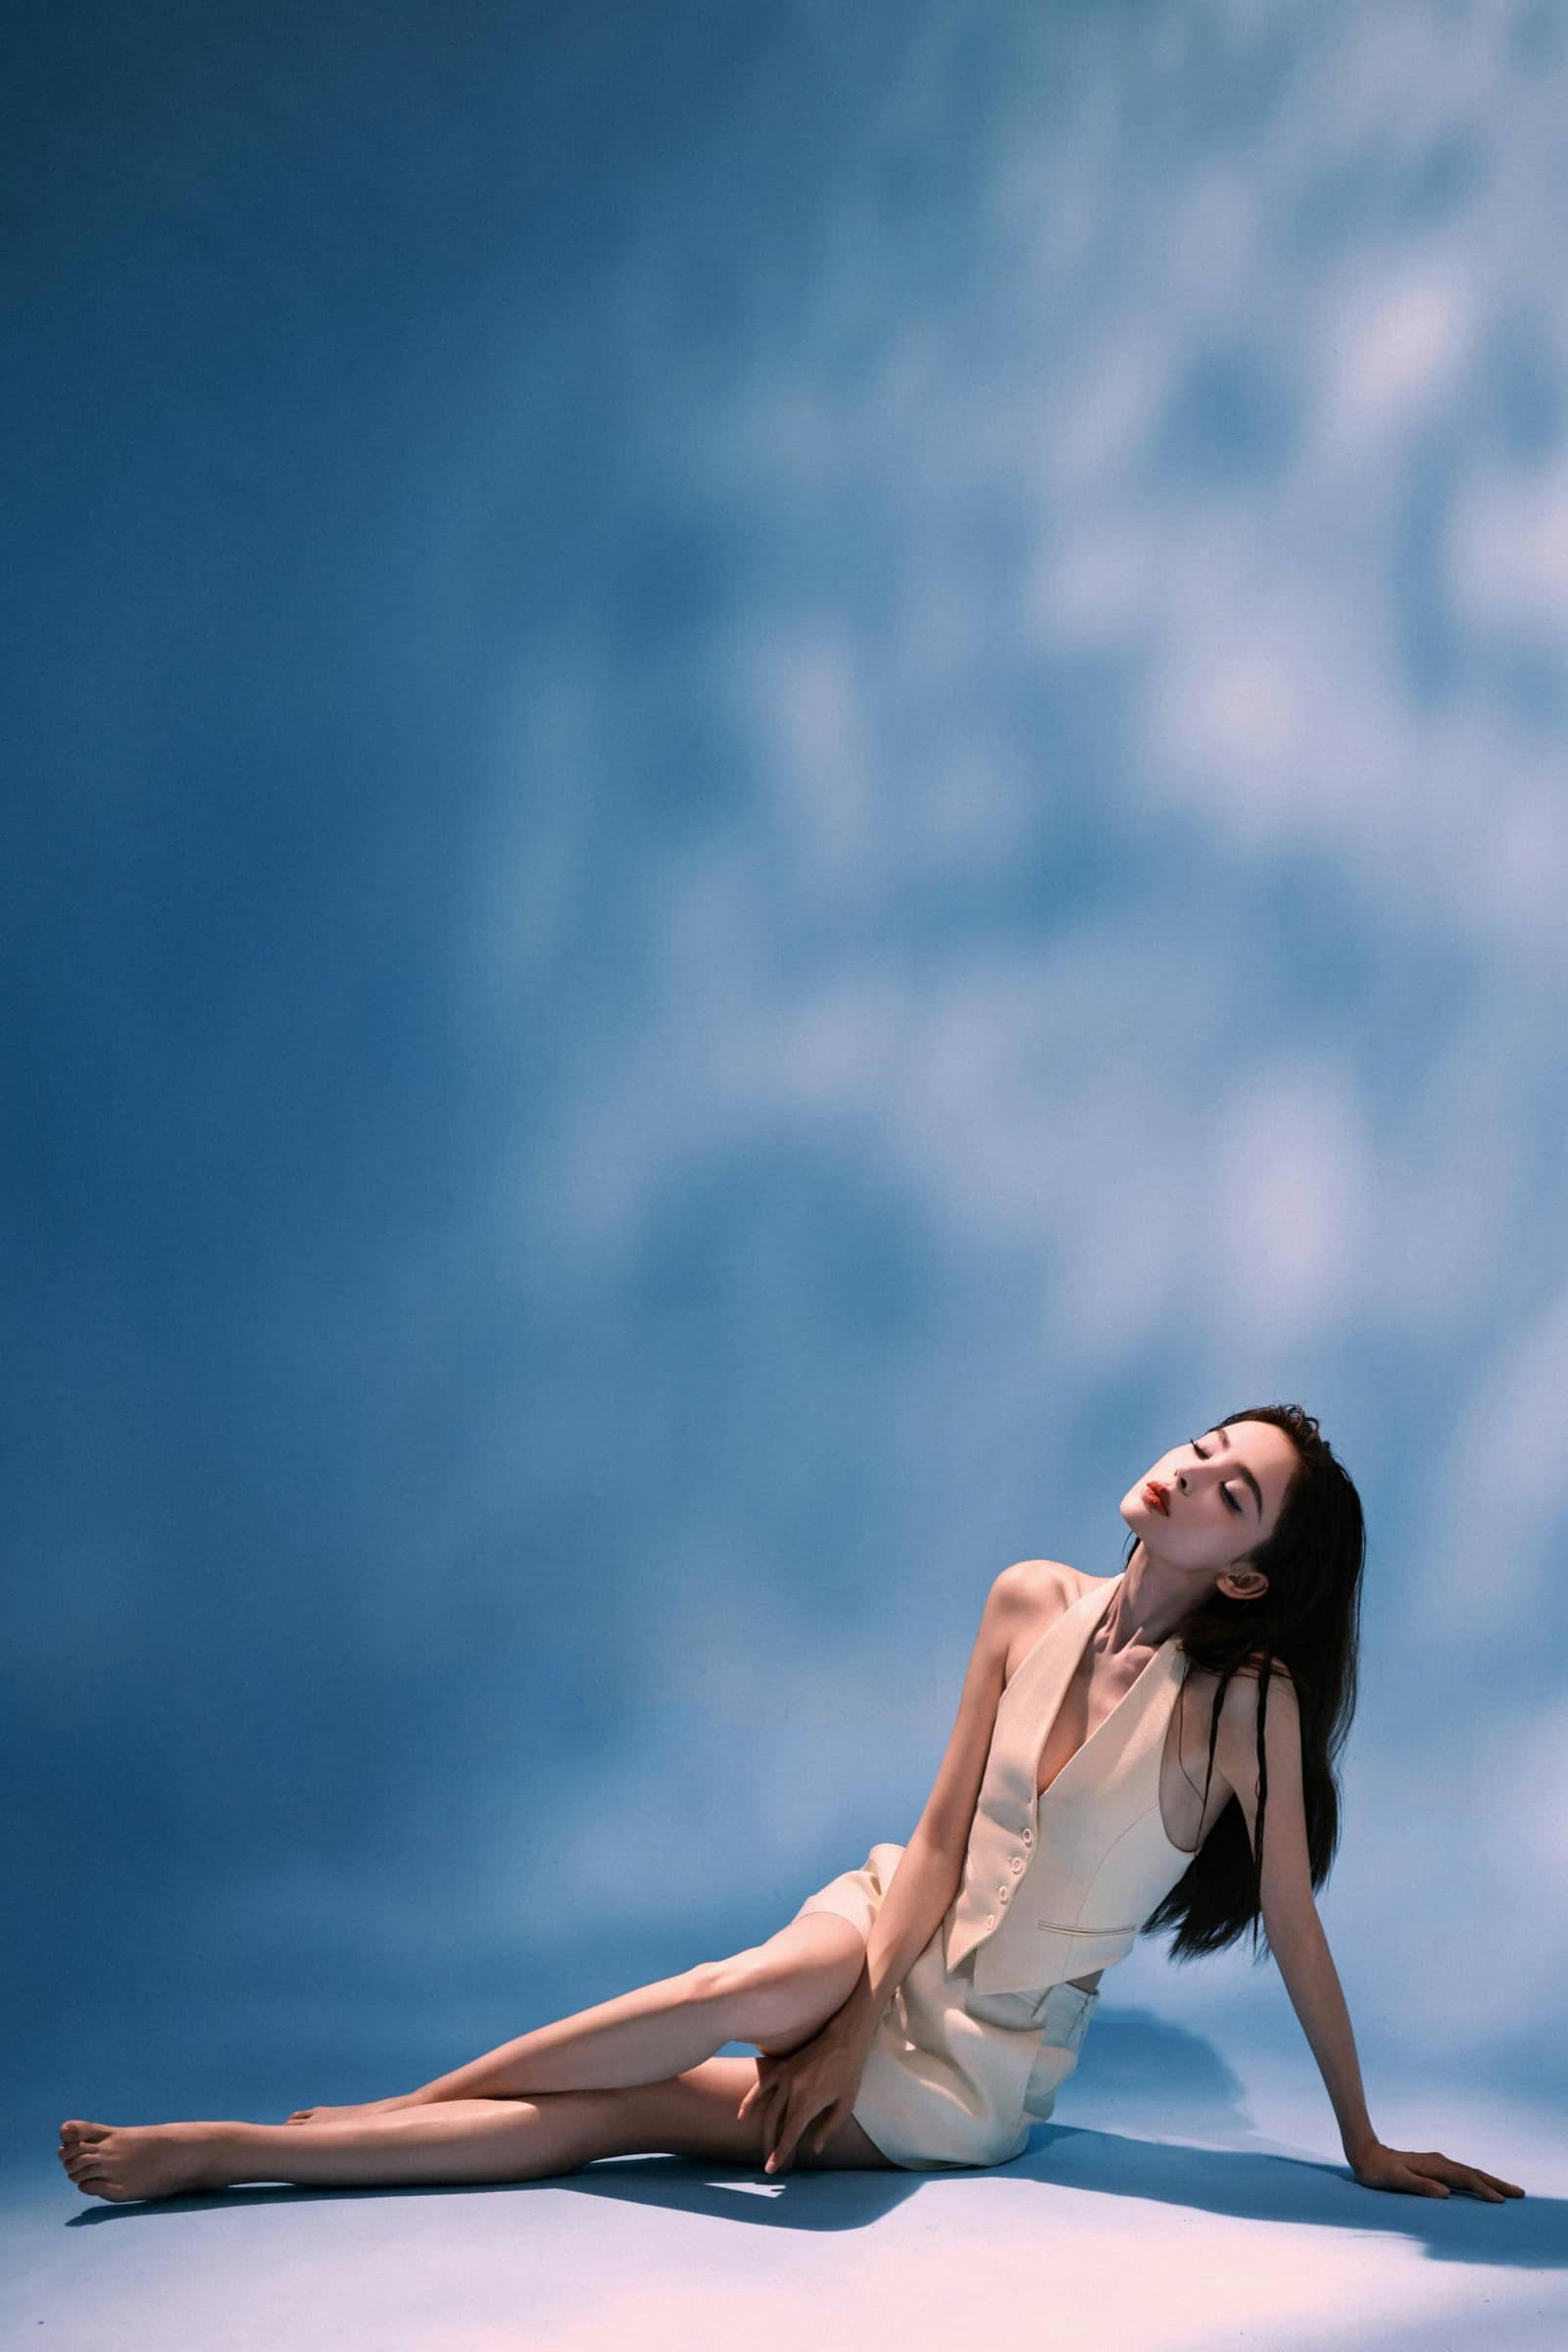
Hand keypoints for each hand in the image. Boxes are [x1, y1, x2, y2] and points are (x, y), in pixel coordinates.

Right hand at [736, 2010, 870, 2175]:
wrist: (843, 2039)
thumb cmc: (848, 2074)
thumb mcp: (846, 2105)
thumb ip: (829, 2129)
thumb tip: (814, 2149)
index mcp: (809, 2100)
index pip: (790, 2133)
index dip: (780, 2152)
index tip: (772, 2169)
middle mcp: (793, 2089)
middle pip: (776, 2124)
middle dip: (772, 2147)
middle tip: (774, 2165)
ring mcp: (785, 2077)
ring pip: (767, 2109)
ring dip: (764, 2132)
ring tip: (765, 2150)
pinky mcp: (781, 2067)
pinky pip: (761, 2086)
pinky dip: (750, 2101)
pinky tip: (742, 2116)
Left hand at [1348, 2138, 1524, 2201]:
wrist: (1366, 2155)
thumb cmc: (1379, 2172)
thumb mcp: (1396, 2180)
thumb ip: (1419, 2185)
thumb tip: (1445, 2193)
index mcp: (1435, 2166)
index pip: (1466, 2179)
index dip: (1484, 2190)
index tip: (1501, 2201)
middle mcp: (1440, 2163)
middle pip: (1474, 2173)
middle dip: (1496, 2183)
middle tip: (1519, 2193)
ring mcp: (1438, 2164)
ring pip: (1470, 2172)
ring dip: (1489, 2181)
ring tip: (1507, 2191)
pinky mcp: (1434, 2167)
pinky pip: (1462, 2174)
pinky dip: (1476, 2180)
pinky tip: (1480, 2186)